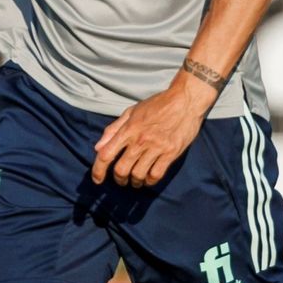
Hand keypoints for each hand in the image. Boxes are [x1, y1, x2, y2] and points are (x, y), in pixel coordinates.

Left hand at [91, 80, 211, 188]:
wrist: (185, 100)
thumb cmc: (157, 104)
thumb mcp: (131, 112)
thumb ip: (113, 130)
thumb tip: (98, 147)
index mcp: (128, 129)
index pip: (106, 155)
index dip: (98, 170)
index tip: (97, 179)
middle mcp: (140, 140)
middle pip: (122, 169)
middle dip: (118, 179)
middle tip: (121, 180)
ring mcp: (156, 147)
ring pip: (138, 174)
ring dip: (134, 182)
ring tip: (135, 181)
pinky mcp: (171, 152)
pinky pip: (156, 174)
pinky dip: (150, 181)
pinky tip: (148, 179)